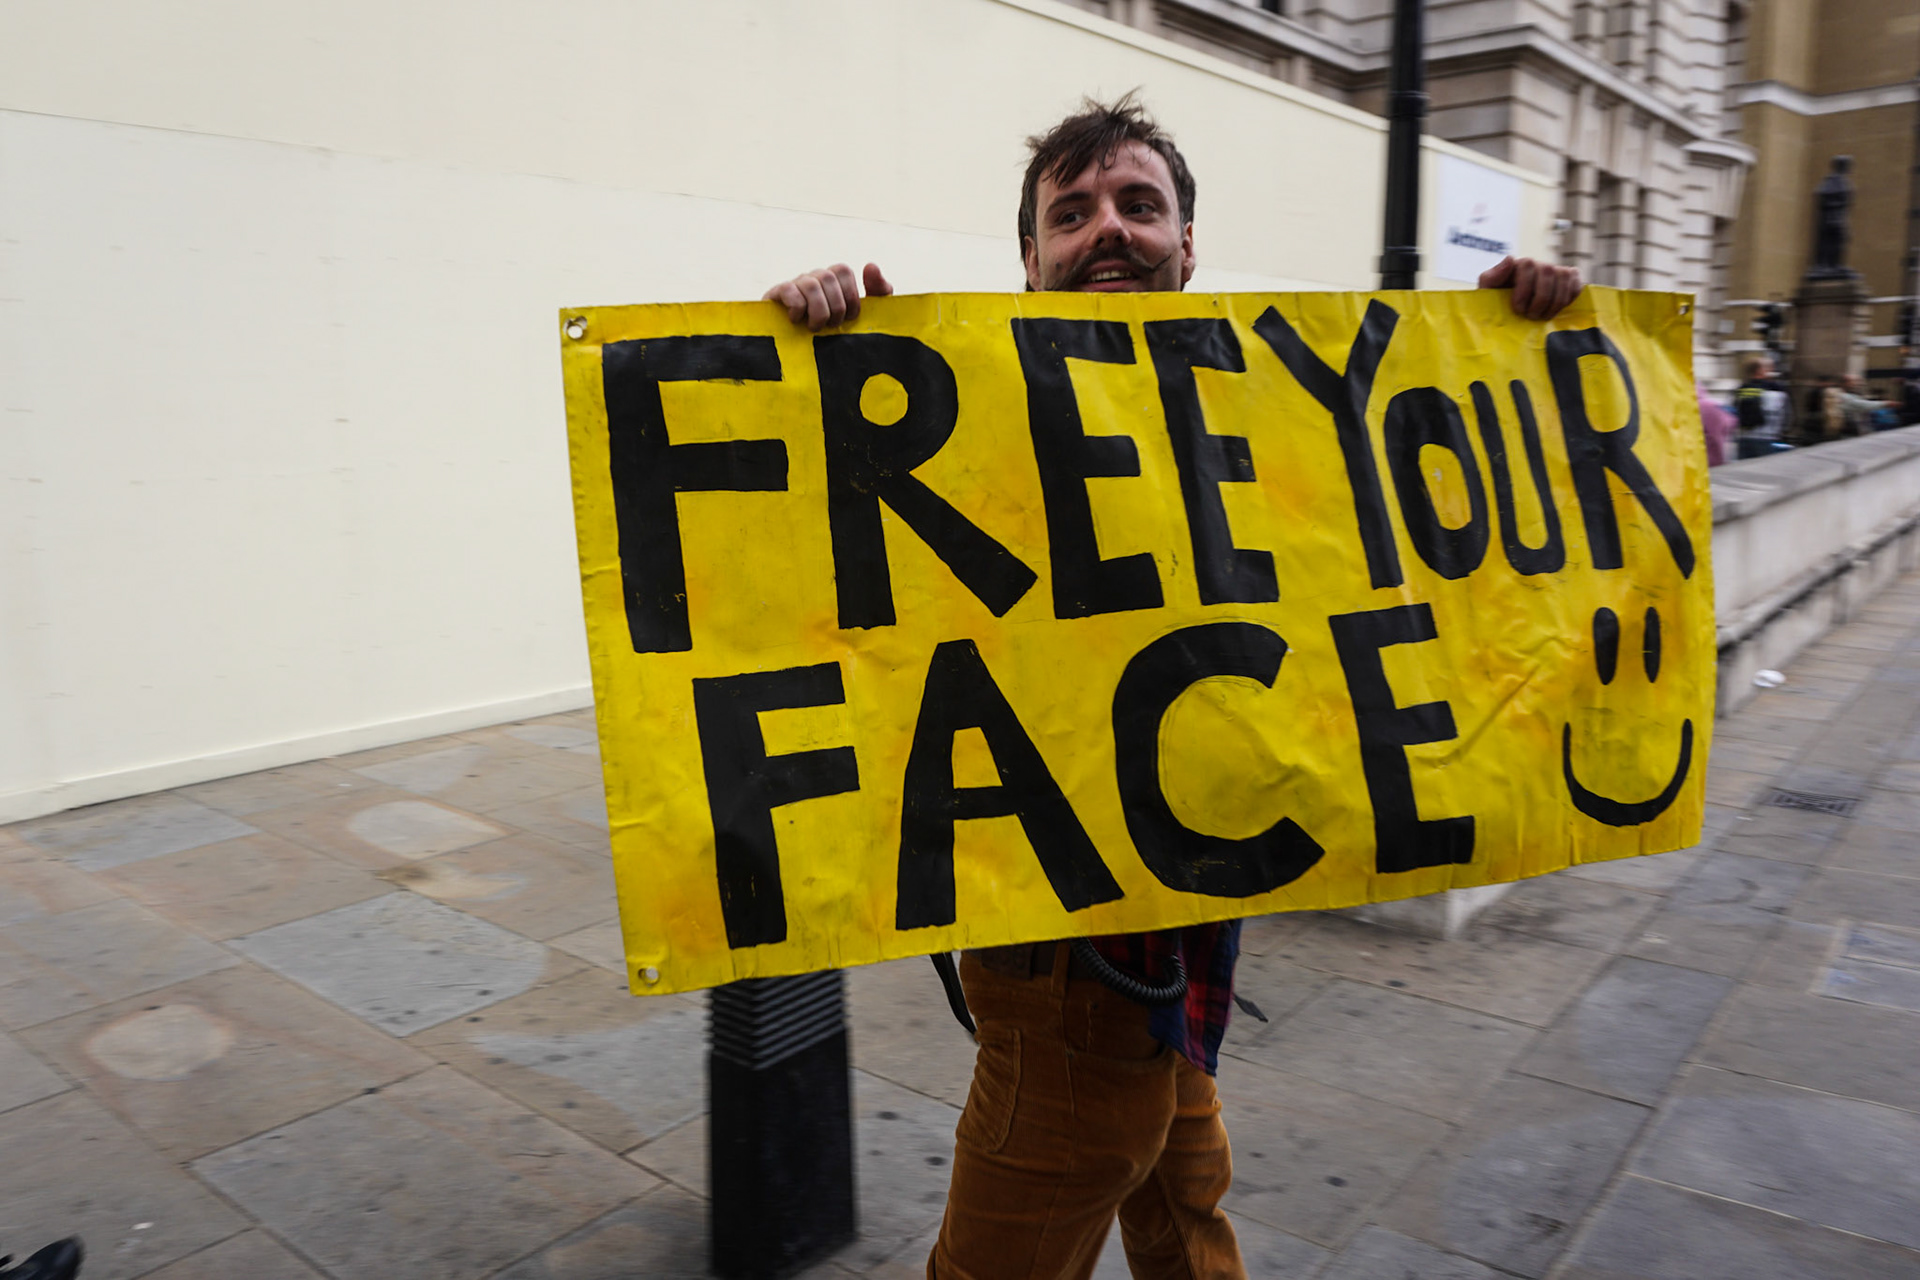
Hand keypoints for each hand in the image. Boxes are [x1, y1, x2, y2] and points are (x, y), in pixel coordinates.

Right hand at [763, 262, 892, 330]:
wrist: (802, 361)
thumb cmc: (836, 336)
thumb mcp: (864, 317)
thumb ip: (878, 292)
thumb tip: (870, 265)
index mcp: (833, 280)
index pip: (843, 271)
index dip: (850, 296)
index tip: (850, 319)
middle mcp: (813, 278)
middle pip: (828, 277)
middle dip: (835, 307)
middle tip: (832, 326)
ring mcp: (794, 285)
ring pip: (811, 285)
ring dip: (818, 311)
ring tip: (815, 328)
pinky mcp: (775, 295)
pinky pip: (789, 289)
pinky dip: (797, 307)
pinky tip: (796, 321)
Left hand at [1477, 256, 1583, 320]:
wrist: (1513, 318)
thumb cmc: (1498, 305)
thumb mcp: (1488, 293)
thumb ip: (1491, 277)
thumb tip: (1510, 258)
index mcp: (1519, 266)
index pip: (1527, 264)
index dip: (1524, 288)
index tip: (1518, 308)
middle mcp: (1539, 265)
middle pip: (1548, 271)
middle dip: (1541, 298)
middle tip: (1532, 316)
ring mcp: (1556, 272)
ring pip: (1564, 277)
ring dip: (1555, 302)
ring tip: (1543, 316)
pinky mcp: (1570, 280)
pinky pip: (1576, 284)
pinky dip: (1569, 298)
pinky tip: (1557, 310)